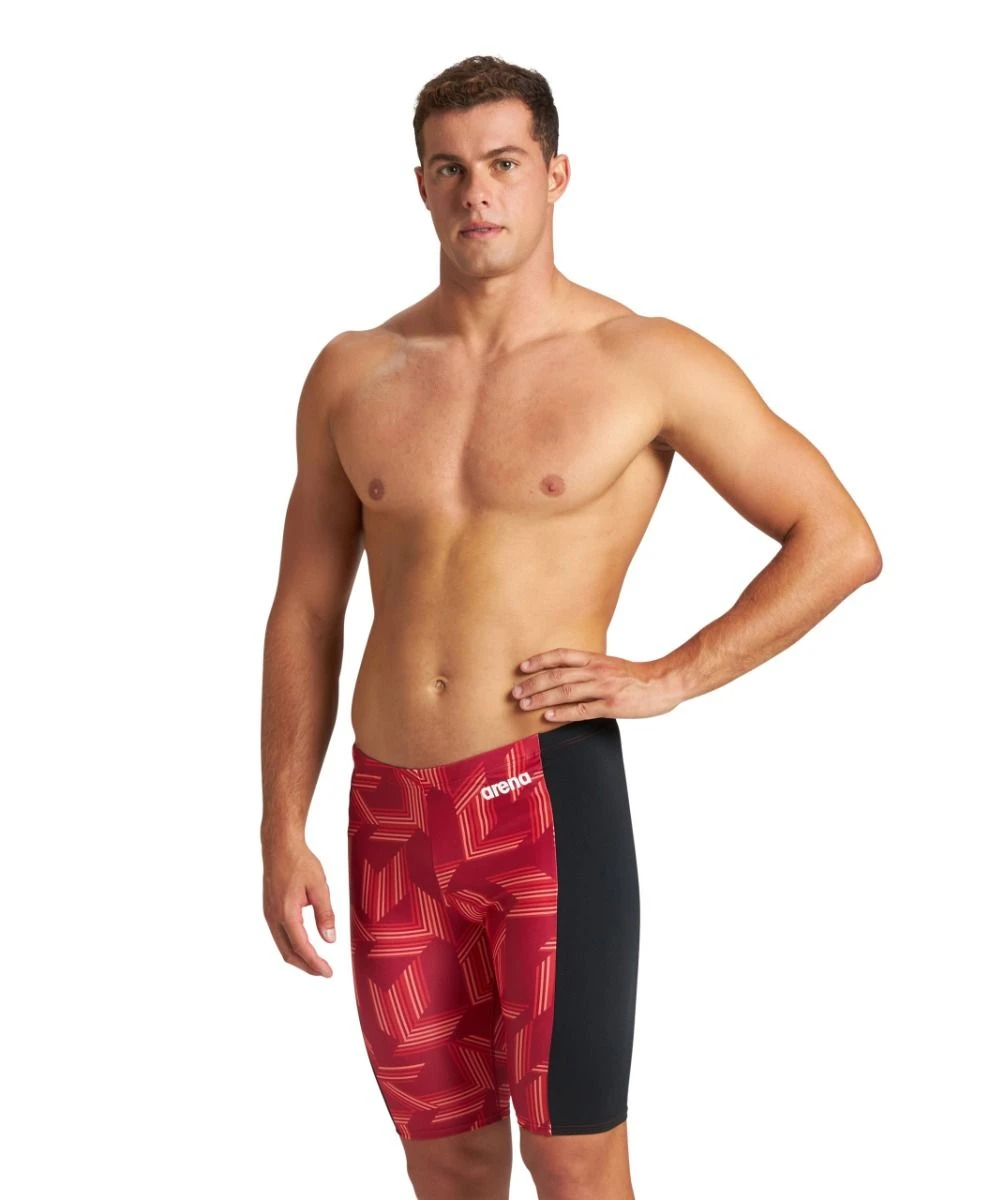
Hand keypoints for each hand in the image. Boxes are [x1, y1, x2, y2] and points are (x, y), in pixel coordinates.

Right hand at [262, 836, 336, 977]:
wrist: (279, 846)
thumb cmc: (300, 862)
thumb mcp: (319, 887)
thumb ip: (325, 914)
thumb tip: (330, 940)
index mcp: (286, 913)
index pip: (302, 947)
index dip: (315, 963)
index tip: (328, 973)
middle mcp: (274, 917)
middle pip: (288, 953)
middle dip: (306, 967)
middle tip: (324, 972)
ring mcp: (269, 914)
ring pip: (282, 946)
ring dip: (298, 958)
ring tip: (316, 963)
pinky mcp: (269, 910)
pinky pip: (279, 936)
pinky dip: (291, 947)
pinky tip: (303, 946)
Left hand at [510, 647, 678, 721]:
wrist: (663, 683)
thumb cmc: (636, 676)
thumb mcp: (611, 665)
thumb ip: (590, 669)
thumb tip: (568, 676)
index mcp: (595, 659)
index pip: (561, 655)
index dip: (539, 660)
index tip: (522, 667)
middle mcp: (596, 671)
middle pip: (557, 675)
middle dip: (533, 683)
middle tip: (515, 692)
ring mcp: (603, 688)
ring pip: (565, 692)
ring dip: (541, 698)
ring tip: (524, 705)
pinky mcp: (610, 706)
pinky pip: (581, 710)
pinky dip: (562, 713)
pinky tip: (548, 717)